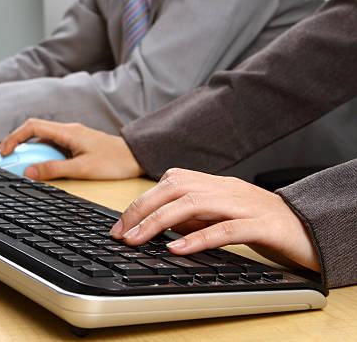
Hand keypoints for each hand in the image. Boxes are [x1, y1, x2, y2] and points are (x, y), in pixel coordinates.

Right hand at [0, 118, 144, 179]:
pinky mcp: (76, 145)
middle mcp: (68, 131)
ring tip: (17, 166)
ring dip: (28, 151)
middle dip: (16, 144)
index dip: (14, 138)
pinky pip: (52, 147)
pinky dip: (41, 155)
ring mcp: (72, 137)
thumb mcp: (82, 169)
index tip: (4, 153)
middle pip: (33, 132)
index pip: (32, 127)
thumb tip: (29, 172)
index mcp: (68, 132)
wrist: (137, 157)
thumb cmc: (114, 161)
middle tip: (4, 160)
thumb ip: (55, 170)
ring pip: (43, 140)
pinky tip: (39, 168)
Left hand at [110, 168, 320, 271]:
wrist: (310, 228)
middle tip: (121, 233)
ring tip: (137, 239)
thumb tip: (156, 223)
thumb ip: (191, 216)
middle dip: (142, 209)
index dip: (141, 201)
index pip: (169, 182)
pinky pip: (227, 228)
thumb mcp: (219, 216)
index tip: (120, 225)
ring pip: (194, 202)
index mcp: (214, 184)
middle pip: (175, 187)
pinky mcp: (263, 224)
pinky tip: (177, 248)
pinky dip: (198, 237)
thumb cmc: (260, 223)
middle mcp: (226, 188)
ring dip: (159, 221)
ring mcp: (244, 203)